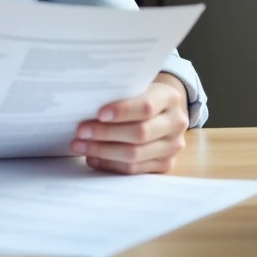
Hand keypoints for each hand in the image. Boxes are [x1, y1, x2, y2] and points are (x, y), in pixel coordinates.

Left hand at [71, 74, 189, 174]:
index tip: (99, 114)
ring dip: (103, 151)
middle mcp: (176, 123)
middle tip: (81, 132)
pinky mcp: (165, 164)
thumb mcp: (136, 87)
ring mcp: (172, 146)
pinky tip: (93, 157)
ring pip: (135, 155)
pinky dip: (110, 164)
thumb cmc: (141, 96)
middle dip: (106, 133)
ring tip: (80, 146)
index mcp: (170, 98)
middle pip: (140, 133)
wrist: (163, 111)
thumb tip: (85, 105)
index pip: (146, 107)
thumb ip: (119, 94)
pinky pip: (134, 169)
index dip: (122, 111)